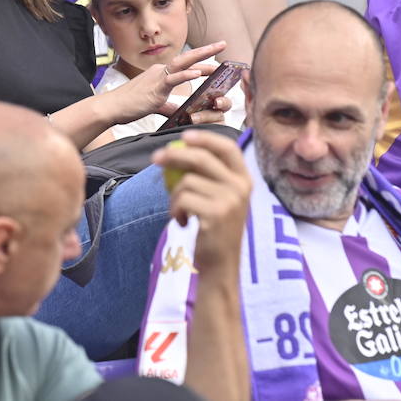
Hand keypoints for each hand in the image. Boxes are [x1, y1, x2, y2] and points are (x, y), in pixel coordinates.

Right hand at [107, 41, 224, 123]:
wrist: (112, 107)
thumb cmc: (129, 105)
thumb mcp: (154, 104)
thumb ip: (167, 105)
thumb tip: (178, 109)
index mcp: (161, 73)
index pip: (185, 64)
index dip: (202, 61)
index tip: (216, 59)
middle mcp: (161, 71)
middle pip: (188, 58)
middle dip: (207, 51)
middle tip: (223, 44)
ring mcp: (158, 77)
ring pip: (183, 64)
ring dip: (201, 60)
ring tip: (217, 60)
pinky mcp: (155, 88)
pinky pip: (173, 79)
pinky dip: (186, 75)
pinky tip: (197, 73)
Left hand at [152, 129, 251, 268]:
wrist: (220, 265)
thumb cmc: (215, 230)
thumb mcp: (221, 199)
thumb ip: (209, 176)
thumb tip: (177, 150)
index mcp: (245, 180)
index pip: (228, 148)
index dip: (206, 138)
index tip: (185, 136)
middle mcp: (241, 187)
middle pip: (201, 158)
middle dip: (174, 155)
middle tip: (155, 158)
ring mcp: (230, 200)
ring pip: (187, 181)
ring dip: (174, 196)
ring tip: (180, 211)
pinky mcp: (216, 214)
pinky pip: (182, 199)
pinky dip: (175, 210)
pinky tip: (183, 222)